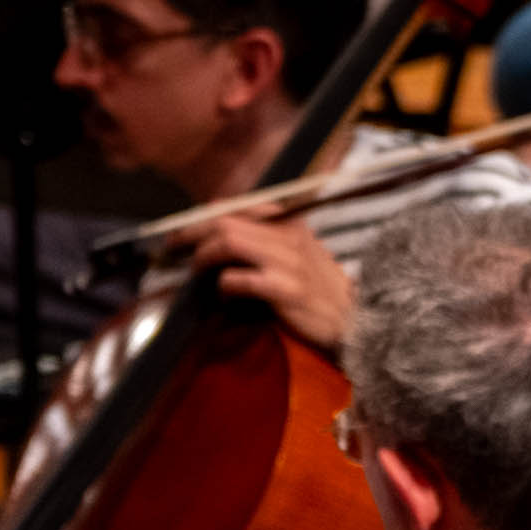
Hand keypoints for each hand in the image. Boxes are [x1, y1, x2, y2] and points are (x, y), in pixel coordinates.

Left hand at [190, 213, 355, 354]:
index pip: (236, 207)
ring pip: (228, 243)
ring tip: (197, 271)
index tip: (182, 231)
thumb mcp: (301, 254)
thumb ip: (268, 241)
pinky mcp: (285, 290)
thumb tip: (221, 236)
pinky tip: (226, 297)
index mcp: (290, 223)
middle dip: (192, 234)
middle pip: (225, 223)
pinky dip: (224, 286)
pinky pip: (239, 279)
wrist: (356, 322)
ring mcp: (288, 263)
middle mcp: (288, 236)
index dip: (203, 217)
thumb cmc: (322, 292)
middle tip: (174, 249)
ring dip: (204, 257)